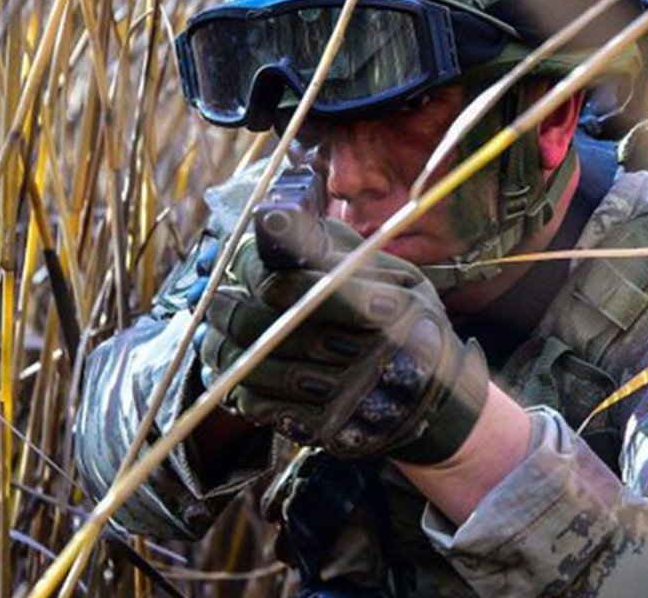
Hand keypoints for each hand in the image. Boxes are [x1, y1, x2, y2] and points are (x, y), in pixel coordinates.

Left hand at [196, 220, 488, 463]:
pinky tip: (235, 372)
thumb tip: (275, 220)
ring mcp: (348, 393)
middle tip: (212, 303)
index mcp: (388, 305)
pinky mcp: (328, 427)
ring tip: (211, 336)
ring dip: (224, 351)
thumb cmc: (405, 323)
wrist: (436, 399)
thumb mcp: (394, 276)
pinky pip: (264, 406)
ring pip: (261, 368)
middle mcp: (370, 352)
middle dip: (230, 312)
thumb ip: (339, 250)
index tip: (244, 267)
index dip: (264, 272)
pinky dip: (239, 389)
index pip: (306, 285)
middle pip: (273, 327)